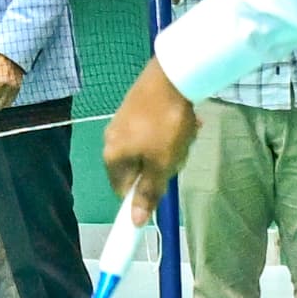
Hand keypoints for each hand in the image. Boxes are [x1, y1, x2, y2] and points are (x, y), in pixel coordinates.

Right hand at [101, 57, 196, 212]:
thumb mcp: (162, 164)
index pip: (123, 190)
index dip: (144, 194)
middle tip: (178, 156)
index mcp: (112, 156)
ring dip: (169, 148)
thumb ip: (149, 193)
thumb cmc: (166, 125)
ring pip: (148, 149)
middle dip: (160, 167)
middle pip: (138, 168)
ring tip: (185, 136)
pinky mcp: (135, 107)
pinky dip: (168, 131)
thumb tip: (135, 221)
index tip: (163, 188)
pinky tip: (183, 122)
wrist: (172, 75)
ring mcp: (122, 121)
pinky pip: (151, 130)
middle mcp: (111, 140)